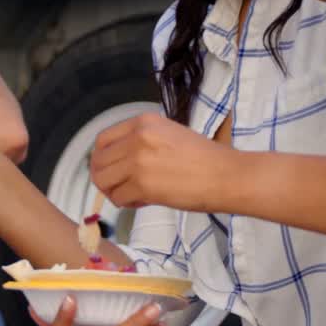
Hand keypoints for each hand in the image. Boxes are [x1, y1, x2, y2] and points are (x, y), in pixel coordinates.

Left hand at [90, 113, 237, 212]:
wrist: (227, 175)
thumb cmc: (205, 158)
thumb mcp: (170, 134)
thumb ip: (142, 141)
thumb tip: (119, 160)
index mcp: (143, 122)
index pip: (103, 140)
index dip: (101, 158)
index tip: (109, 169)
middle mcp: (136, 137)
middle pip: (98, 161)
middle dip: (104, 178)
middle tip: (117, 188)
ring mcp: (138, 161)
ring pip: (103, 180)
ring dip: (113, 192)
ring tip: (131, 195)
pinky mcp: (142, 184)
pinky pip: (118, 197)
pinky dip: (126, 203)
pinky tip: (143, 202)